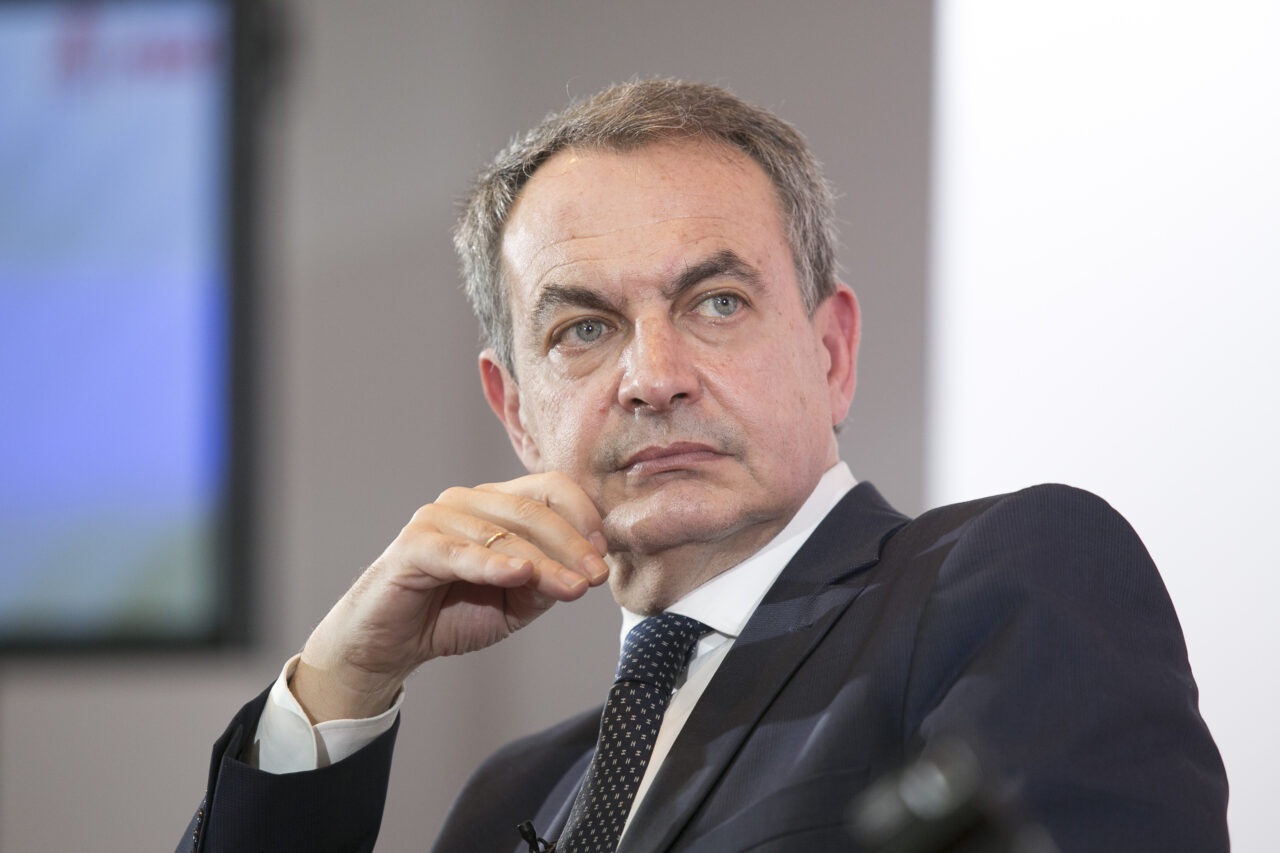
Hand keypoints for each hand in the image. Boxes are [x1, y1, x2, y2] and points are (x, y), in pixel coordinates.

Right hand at [291, 471, 609, 722]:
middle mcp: (468, 501)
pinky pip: (461, 552)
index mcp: (496, 504)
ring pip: (505, 534)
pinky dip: (492, 563)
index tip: (603, 556)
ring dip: (544, 563)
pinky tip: (519, 575)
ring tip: (572, 589)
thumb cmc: (453, 614)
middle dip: (572, 545)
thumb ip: (546, 583)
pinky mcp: (414, 545)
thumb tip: (583, 571)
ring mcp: (438, 518)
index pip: (551, 489)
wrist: (389, 645)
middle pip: (533, 509)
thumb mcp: (515, 602)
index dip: (583, 518)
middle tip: (595, 578)